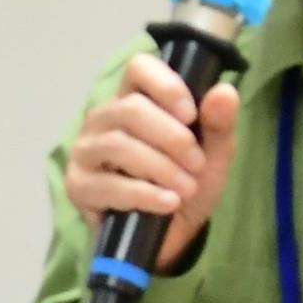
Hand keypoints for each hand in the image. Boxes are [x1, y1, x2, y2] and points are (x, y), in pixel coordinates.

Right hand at [64, 55, 241, 268]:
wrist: (170, 235)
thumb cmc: (186, 183)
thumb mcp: (213, 155)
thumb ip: (219, 124)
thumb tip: (224, 92)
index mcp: (135, 98)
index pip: (138, 67)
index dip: (165, 85)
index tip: (190, 114)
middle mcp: (104, 118)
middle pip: (130, 108)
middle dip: (172, 138)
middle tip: (197, 164)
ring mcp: (86, 151)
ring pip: (118, 145)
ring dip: (161, 168)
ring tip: (186, 188)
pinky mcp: (78, 186)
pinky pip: (108, 185)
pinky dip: (144, 195)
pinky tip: (168, 204)